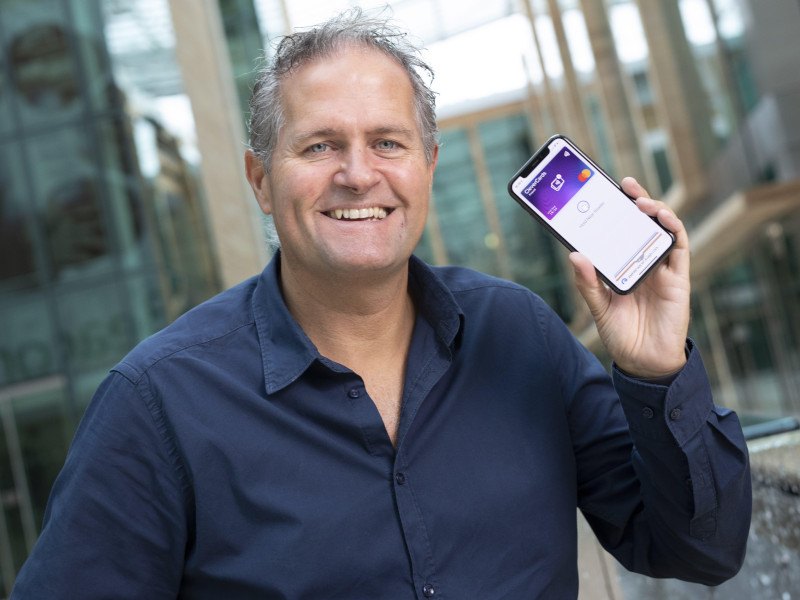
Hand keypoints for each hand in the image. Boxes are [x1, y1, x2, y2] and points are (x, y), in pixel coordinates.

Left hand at [569, 177, 689, 377]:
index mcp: (624, 265)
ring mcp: (662, 268)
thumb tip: (574, 255)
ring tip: (640, 200)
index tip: (605, 191)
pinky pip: (679, 247)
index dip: (617, 210)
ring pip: (663, 229)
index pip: (621, 231)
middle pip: (643, 224)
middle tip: (625, 184)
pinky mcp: (678, 278)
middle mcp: (644, 262)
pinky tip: (661, 217)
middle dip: (637, 200)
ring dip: (655, 209)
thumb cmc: (621, 334)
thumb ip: (587, 283)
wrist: (643, 362)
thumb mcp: (597, 306)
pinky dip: (672, 228)